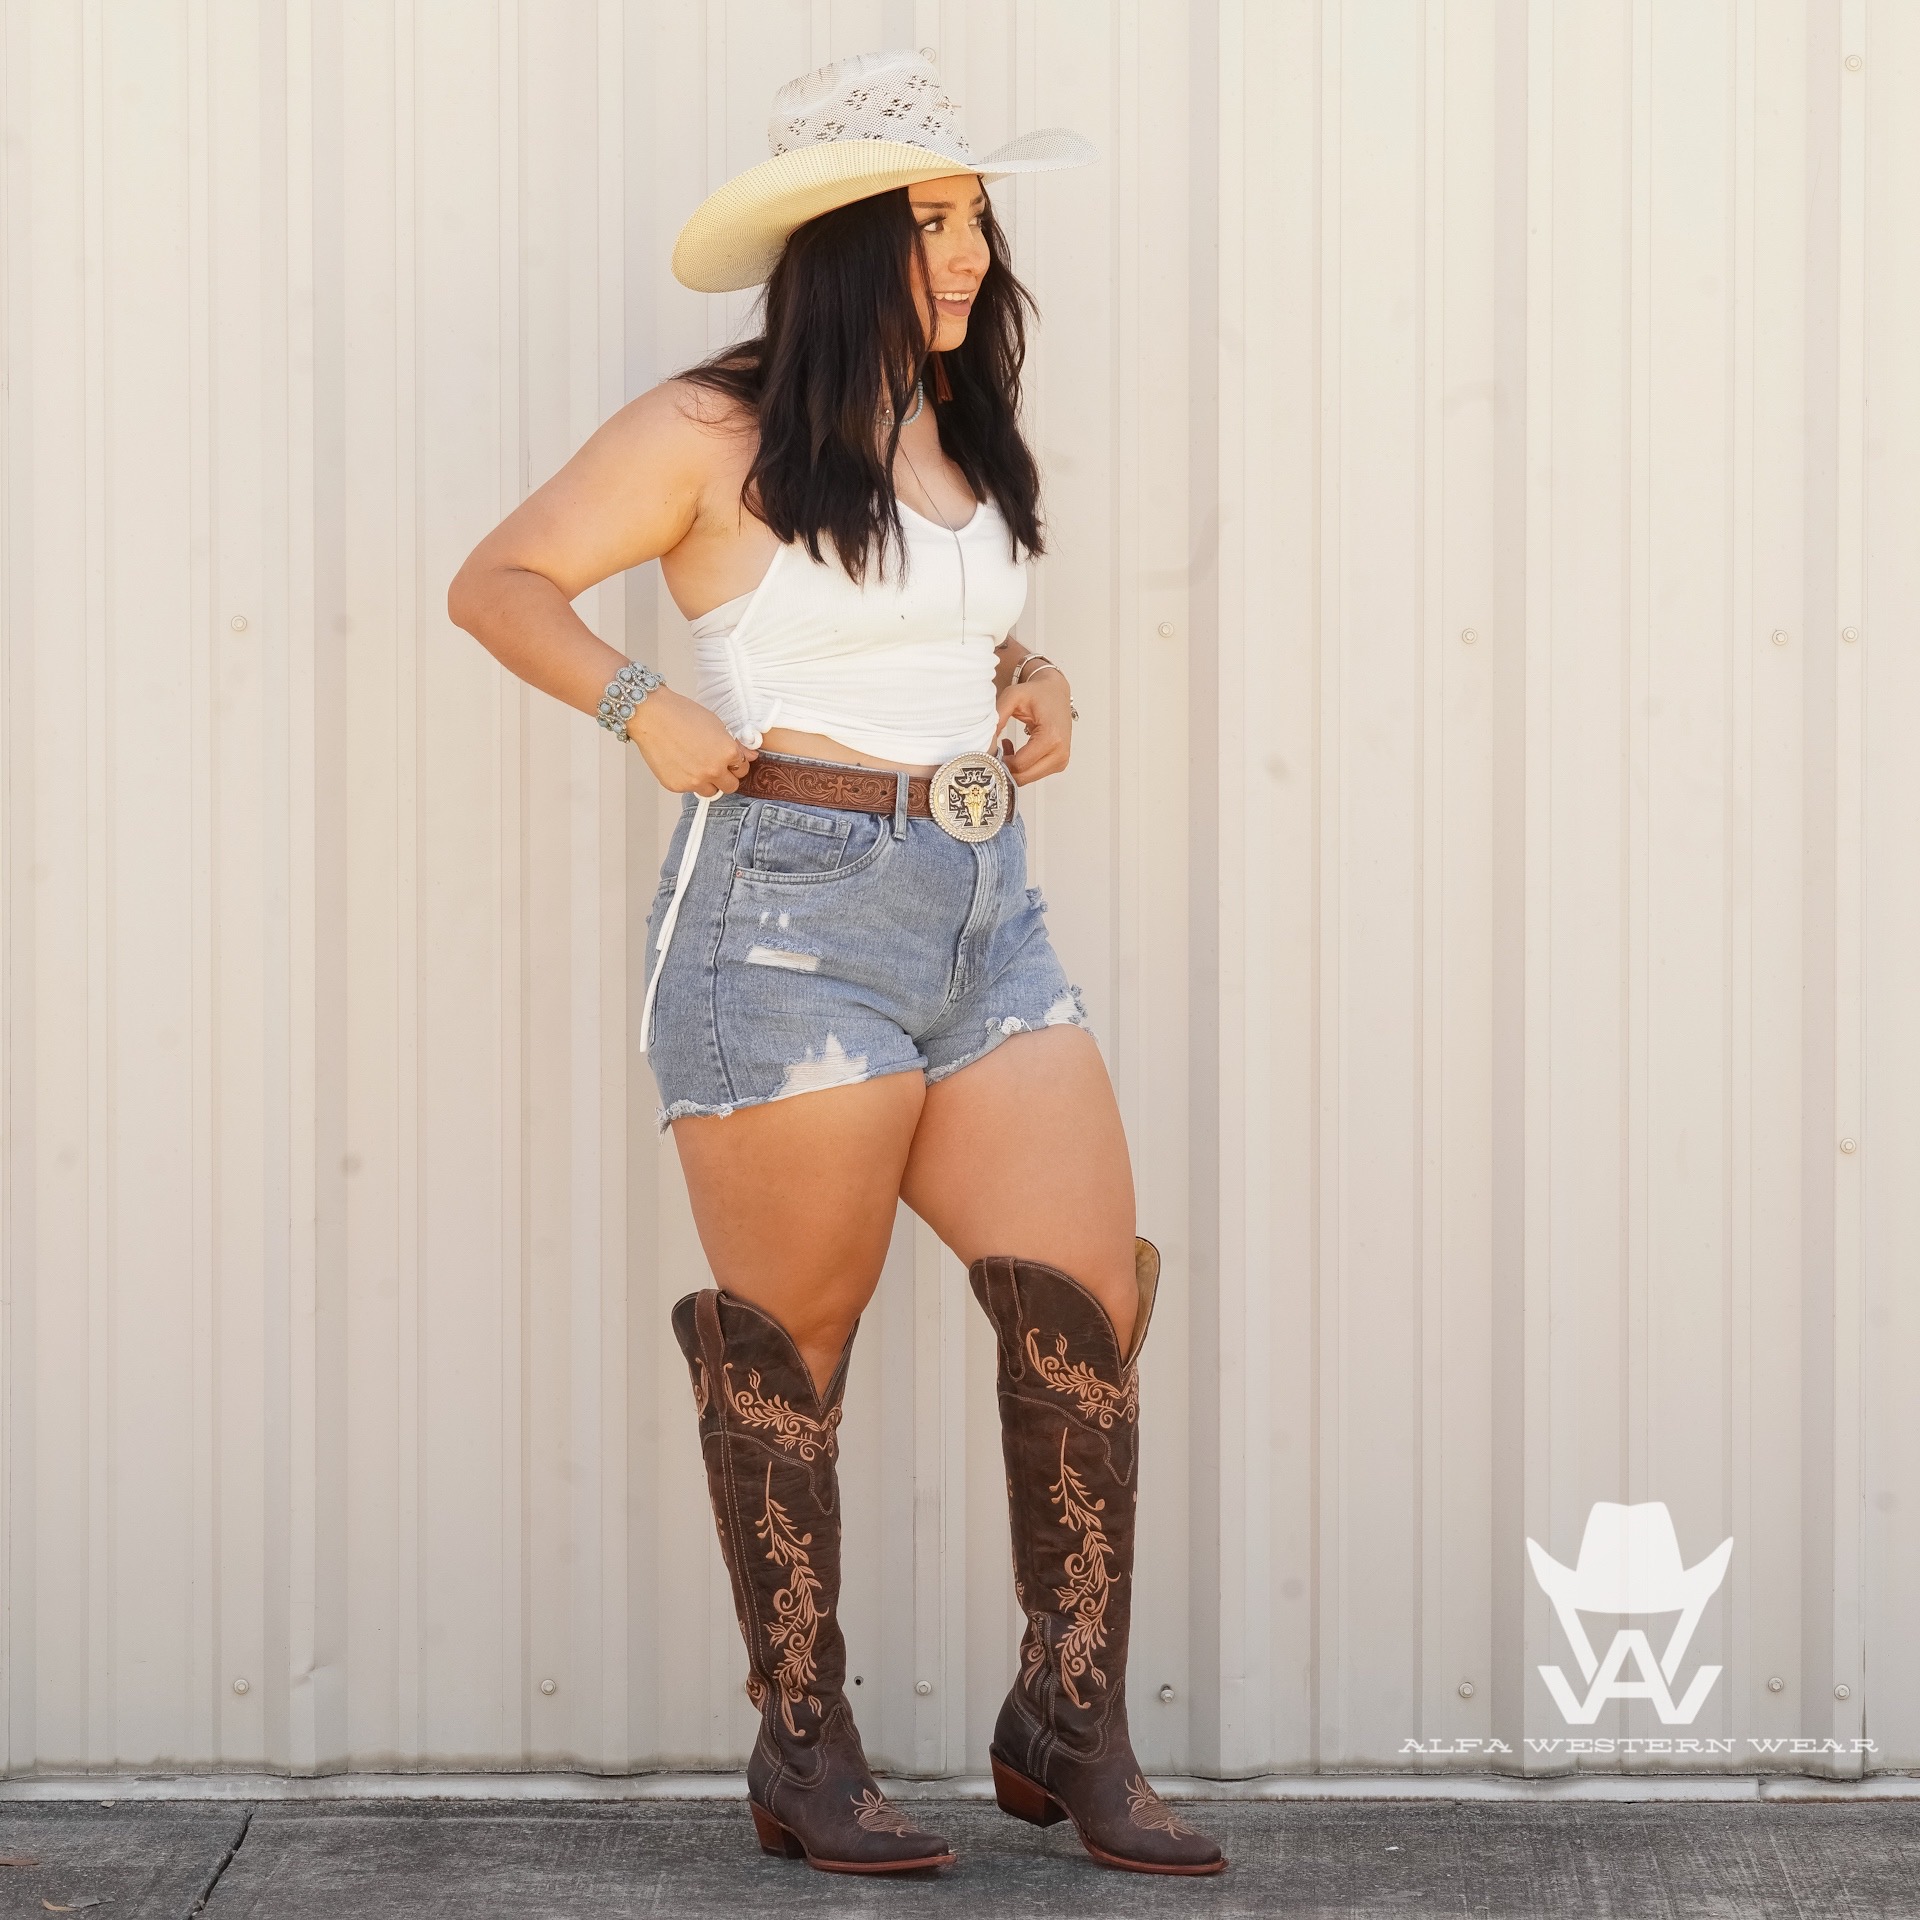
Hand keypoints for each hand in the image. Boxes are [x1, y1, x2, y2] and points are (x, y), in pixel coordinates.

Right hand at [625, 687, 756, 794]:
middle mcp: (713, 770)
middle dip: (725, 777)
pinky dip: (687, 780)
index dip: (735, 764)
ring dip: (708, 782)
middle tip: (715, 766)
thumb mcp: (716, 725)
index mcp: (727, 753)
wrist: (652, 716)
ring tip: (696, 765)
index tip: (729, 761)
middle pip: (730, 786)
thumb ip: (735, 745)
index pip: (742, 769)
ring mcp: (694, 781)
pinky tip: (680, 763)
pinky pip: (688, 789)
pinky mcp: (677, 786)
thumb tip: (749, 756)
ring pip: (710, 792)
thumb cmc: (682, 714)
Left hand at [995, 669, 1072, 783]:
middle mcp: (1060, 752)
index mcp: (1051, 737)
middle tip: (996, 751)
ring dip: (1013, 768)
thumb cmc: (1037, 693)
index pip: (1020, 764)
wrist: (1056, 692)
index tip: (991, 749)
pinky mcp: (1059, 764)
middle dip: (1005, 768)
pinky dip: (1022, 768)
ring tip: (1007, 747)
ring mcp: (1061, 760)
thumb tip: (985, 742)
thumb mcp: (1013, 697)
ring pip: (1028, 779)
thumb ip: (997, 717)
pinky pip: (1034, 775)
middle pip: (1024, 777)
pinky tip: (1017, 751)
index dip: (1000, 761)